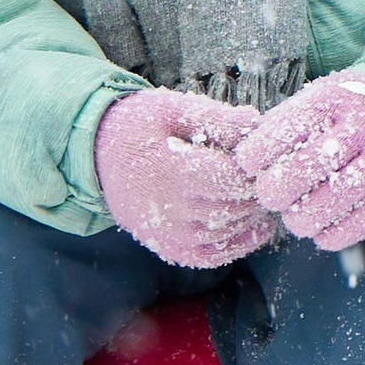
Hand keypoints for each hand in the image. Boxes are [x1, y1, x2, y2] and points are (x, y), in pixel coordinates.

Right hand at [94, 89, 277, 267]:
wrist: (95, 153)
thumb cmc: (139, 125)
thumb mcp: (174, 108)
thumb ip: (217, 118)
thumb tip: (257, 124)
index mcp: (170, 170)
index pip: (232, 179)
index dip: (256, 170)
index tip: (264, 158)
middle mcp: (165, 207)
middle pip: (232, 208)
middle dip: (256, 193)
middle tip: (269, 178)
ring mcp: (162, 231)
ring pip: (222, 235)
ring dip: (249, 219)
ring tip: (262, 197)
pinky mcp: (160, 243)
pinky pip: (203, 256)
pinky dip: (233, 247)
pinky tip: (254, 229)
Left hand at [235, 71, 364, 252]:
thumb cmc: (346, 113)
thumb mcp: (318, 99)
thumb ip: (283, 126)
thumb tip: (243, 166)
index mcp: (336, 98)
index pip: (280, 134)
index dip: (254, 157)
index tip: (253, 165)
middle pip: (300, 172)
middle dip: (275, 192)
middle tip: (274, 195)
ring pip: (322, 206)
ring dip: (299, 219)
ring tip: (298, 213)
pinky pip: (350, 229)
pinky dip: (328, 235)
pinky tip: (324, 225)